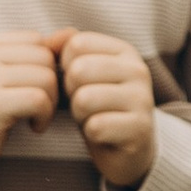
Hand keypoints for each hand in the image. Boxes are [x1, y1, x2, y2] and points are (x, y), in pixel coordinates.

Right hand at [0, 32, 62, 188]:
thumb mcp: (5, 80)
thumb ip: (35, 55)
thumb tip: (72, 33)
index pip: (38, 40)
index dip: (47, 67)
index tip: (36, 91)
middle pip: (45, 57)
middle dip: (52, 86)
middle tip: (39, 109)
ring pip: (46, 77)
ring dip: (49, 103)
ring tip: (35, 118)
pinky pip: (39, 100)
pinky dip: (44, 116)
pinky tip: (34, 127)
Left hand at [57, 30, 157, 190]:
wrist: (130, 150)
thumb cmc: (100, 106)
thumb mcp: (83, 74)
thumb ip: (66, 51)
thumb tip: (48, 40)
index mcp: (124, 51)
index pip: (77, 44)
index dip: (65, 67)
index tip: (79, 83)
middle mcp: (138, 70)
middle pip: (78, 70)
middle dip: (71, 92)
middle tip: (85, 104)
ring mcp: (142, 99)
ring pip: (84, 99)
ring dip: (80, 115)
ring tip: (94, 118)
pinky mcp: (140, 128)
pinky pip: (95, 126)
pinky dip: (91, 133)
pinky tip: (104, 134)